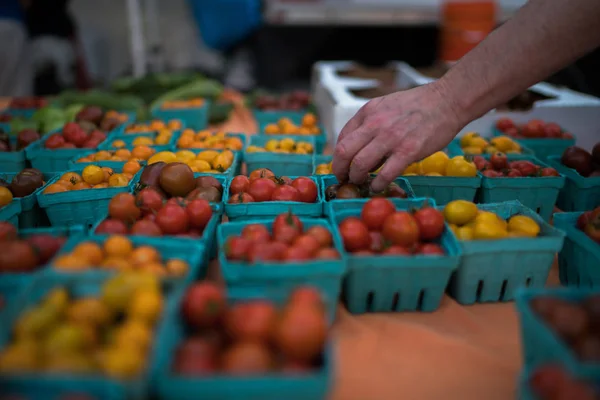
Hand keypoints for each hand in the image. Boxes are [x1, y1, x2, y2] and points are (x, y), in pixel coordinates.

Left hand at [332, 82, 465, 191]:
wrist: (447, 100)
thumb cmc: (417, 105)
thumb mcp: (385, 105)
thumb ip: (370, 123)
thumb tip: (359, 148)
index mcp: (368, 112)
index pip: (342, 138)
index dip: (338, 156)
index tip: (341, 166)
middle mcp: (375, 124)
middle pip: (344, 152)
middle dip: (340, 170)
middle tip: (344, 179)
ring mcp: (391, 138)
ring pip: (360, 164)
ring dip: (356, 178)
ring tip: (360, 182)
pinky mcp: (408, 151)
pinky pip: (385, 174)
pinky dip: (377, 184)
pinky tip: (377, 187)